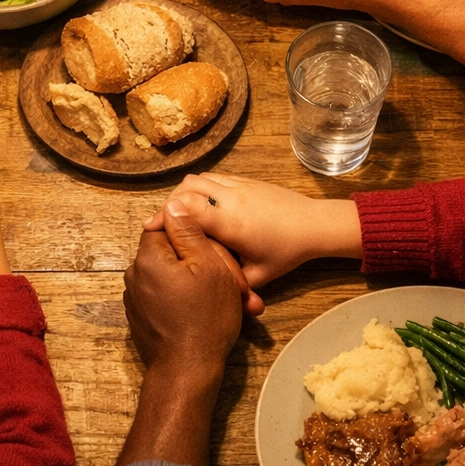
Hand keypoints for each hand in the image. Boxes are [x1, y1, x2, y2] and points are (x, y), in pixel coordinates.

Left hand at [124, 201, 242, 379]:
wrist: (188, 373)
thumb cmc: (204, 317)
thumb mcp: (208, 265)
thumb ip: (189, 232)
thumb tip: (172, 204)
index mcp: (147, 256)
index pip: (172, 228)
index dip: (202, 239)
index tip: (224, 257)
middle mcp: (135, 274)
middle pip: (177, 256)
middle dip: (212, 270)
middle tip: (240, 290)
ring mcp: (137, 299)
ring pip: (178, 280)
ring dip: (206, 289)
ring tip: (236, 306)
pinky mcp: (144, 319)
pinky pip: (171, 300)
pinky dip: (192, 305)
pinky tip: (214, 318)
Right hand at [144, 173, 360, 291]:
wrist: (314, 225)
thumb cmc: (286, 253)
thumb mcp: (257, 275)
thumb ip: (227, 279)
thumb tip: (201, 288)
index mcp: (231, 223)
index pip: (188, 208)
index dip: (164, 215)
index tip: (150, 228)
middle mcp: (231, 198)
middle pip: (186, 187)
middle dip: (169, 202)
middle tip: (163, 222)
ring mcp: (238, 185)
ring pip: (198, 178)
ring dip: (183, 193)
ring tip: (180, 213)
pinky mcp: (244, 179)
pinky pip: (212, 177)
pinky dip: (199, 188)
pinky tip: (201, 205)